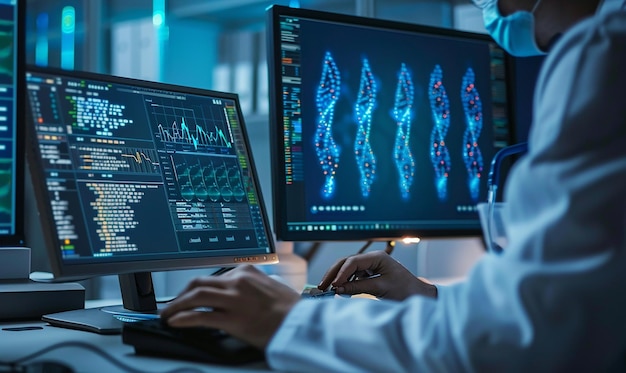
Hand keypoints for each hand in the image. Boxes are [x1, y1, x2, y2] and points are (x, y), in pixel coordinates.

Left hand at [160, 265, 300, 349]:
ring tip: (168, 315)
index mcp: (247, 272)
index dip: (198, 287)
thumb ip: (251, 287)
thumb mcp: (270, 288)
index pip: (214, 276)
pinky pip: (200, 316)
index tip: (192, 294)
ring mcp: (234, 299)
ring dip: (176, 306)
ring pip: (196, 296)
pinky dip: (184, 318)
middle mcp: (238, 281)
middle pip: (200, 282)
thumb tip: (235, 296)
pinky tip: (176, 322)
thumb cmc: (291, 310)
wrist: (302, 324)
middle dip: (182, 294)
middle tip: (174, 304)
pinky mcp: (233, 319)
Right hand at [318, 250, 436, 300]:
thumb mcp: (381, 288)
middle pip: (347, 262)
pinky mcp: (372, 275)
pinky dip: (346, 283)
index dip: (341, 273)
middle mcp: (373, 259)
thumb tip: (338, 289)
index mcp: (377, 257)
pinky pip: (354, 277)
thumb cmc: (406, 291)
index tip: (333, 286)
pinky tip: (340, 291)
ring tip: (328, 289)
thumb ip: (358, 288)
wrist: (420, 297)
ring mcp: (372, 266)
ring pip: (349, 269)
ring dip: (338, 279)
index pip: (353, 262)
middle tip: (323, 286)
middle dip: (334, 274)